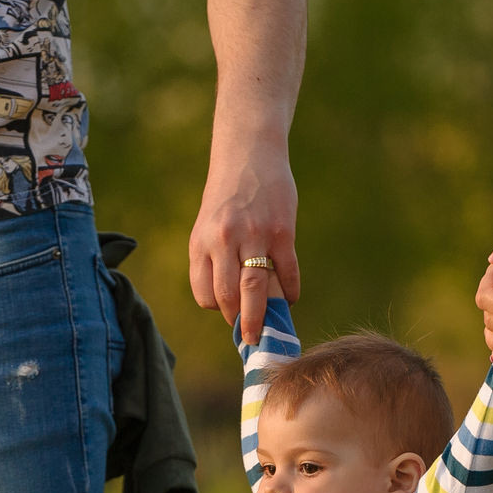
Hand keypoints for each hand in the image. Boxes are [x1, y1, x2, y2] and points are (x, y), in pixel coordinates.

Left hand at [189, 146, 300, 346]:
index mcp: (201, 242)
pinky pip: (287, 272)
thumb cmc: (228, 195)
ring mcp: (254, 236)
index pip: (205, 293)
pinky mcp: (281, 231)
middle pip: (229, 297)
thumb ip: (215, 259)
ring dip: (264, 316)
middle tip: (251, 339)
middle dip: (241, 323)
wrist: (249, 153)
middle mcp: (224, 240)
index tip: (230, 313)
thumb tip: (232, 302)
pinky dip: (290, 290)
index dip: (217, 308)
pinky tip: (290, 297)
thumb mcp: (209, 225)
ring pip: (256, 289)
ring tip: (270, 330)